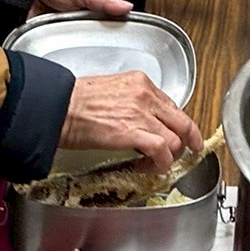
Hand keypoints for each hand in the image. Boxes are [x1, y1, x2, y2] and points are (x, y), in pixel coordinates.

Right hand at [61, 71, 201, 167]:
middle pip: (182, 121)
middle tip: (191, 150)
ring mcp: (142, 113)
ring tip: (155, 164)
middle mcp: (146, 95)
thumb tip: (136, 119)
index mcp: (140, 82)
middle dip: (189, 139)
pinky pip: (161, 150)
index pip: (171, 105)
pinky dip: (159, 163)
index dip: (177, 124)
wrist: (58, 106)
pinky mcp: (133, 131)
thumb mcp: (110, 91)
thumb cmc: (74, 100)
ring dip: (169, 156)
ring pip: (175, 139)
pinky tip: (146, 167)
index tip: (177, 133)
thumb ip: (130, 102)